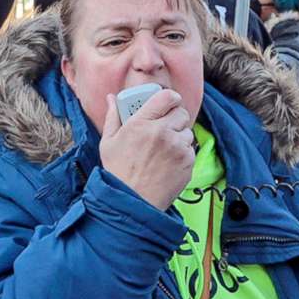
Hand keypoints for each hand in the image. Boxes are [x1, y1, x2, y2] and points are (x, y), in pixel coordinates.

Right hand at [100, 86, 194, 209]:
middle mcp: (162, 132)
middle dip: (175, 116)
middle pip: (181, 112)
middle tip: (166, 125)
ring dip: (179, 135)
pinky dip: (183, 152)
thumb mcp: (108, 142)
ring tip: (165, 147)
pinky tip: (169, 161)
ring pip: (187, 131)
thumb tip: (111, 98)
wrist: (132, 202)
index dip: (170, 97)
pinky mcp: (187, 162)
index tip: (168, 101)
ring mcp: (177, 148)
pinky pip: (190, 149)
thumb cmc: (118, 172)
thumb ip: (113, 116)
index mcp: (142, 123)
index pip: (167, 96)